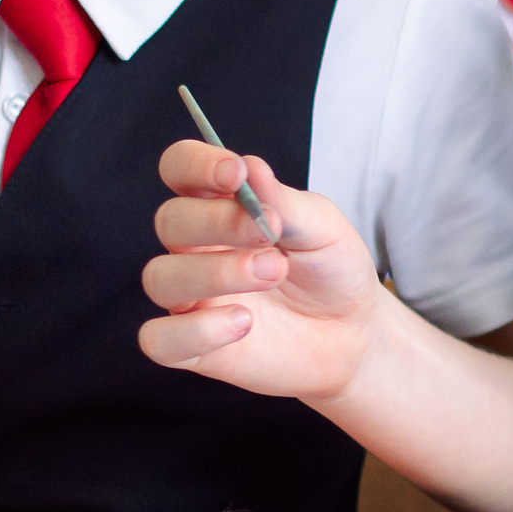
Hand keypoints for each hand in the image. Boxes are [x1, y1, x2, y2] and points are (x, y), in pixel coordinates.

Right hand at [139, 141, 390, 401]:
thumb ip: (284, 201)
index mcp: (220, 205)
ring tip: (273, 272)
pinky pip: (159, 339)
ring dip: (214, 272)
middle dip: (217, 221)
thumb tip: (252, 167)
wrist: (353, 332)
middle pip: (169, 220)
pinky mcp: (194, 348)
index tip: (236, 173)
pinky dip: (194, 331)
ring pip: (160, 278)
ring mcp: (191, 298)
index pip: (180, 169)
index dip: (196, 164)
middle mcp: (196, 248)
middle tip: (270, 231)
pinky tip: (243, 323)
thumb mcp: (322, 227)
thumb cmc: (331, 269)